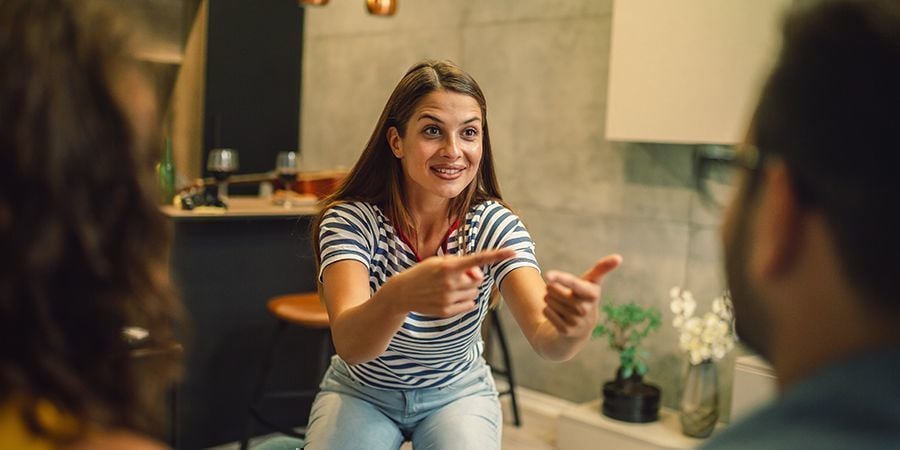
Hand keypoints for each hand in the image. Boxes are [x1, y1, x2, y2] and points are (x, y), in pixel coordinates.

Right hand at [391, 248, 515, 316]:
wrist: (402, 293)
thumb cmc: (423, 273)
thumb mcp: (439, 262)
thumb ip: (462, 265)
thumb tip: (479, 276)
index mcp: (449, 266)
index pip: (478, 259)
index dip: (497, 255)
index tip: (513, 252)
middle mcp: (450, 282)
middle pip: (478, 280)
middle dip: (471, 278)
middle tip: (456, 277)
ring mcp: (448, 298)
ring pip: (474, 293)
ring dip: (467, 290)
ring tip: (449, 288)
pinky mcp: (446, 311)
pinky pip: (469, 306)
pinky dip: (464, 302)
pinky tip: (449, 298)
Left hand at [542, 254, 621, 337]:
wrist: (582, 327)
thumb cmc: (585, 296)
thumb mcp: (593, 282)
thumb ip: (602, 268)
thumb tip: (619, 257)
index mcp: (593, 294)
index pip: (573, 282)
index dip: (560, 278)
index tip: (548, 275)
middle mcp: (585, 309)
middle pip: (553, 289)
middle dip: (553, 287)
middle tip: (562, 292)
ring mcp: (576, 321)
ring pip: (548, 300)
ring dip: (550, 298)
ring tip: (562, 303)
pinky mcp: (565, 330)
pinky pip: (546, 311)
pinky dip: (548, 310)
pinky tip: (558, 314)